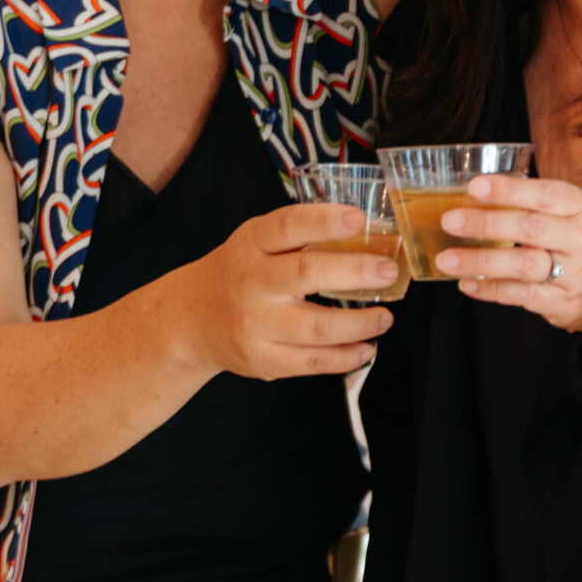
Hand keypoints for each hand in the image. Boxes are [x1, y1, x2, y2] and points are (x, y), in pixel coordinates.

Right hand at [171, 203, 397, 380]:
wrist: (192, 319)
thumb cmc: (239, 273)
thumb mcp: (255, 241)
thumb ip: (298, 236)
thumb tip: (366, 234)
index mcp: (251, 244)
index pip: (288, 226)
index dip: (325, 221)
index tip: (359, 219)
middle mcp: (250, 283)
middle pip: (307, 274)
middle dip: (356, 272)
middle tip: (388, 271)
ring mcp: (255, 325)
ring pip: (317, 328)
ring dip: (360, 323)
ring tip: (384, 318)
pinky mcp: (261, 360)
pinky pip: (311, 363)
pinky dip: (345, 357)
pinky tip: (366, 347)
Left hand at [432, 174, 581, 344]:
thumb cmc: (574, 242)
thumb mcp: (564, 214)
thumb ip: (528, 204)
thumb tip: (470, 197)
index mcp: (579, 207)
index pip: (544, 194)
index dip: (509, 190)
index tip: (475, 186)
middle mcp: (581, 239)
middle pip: (531, 229)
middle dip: (487, 224)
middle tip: (451, 221)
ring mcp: (576, 274)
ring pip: (523, 266)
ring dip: (481, 262)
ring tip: (447, 259)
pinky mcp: (565, 304)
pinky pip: (520, 296)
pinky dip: (490, 289)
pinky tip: (466, 283)